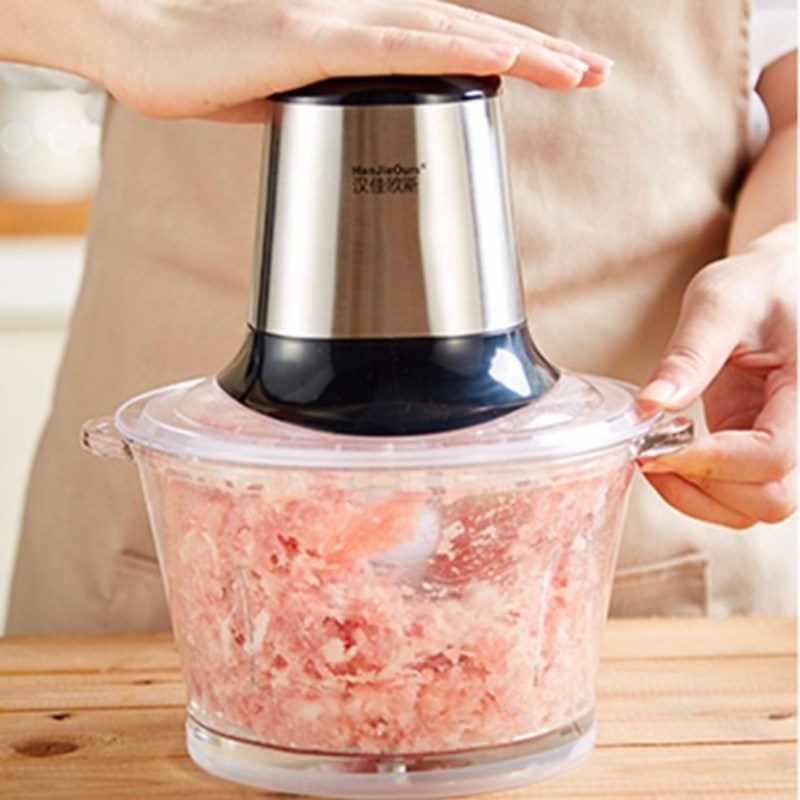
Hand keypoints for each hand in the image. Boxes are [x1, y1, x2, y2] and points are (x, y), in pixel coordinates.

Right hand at [93, 0, 612, 120]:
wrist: (139, 47)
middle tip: (592, 74)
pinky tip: (501, 58)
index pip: (443, 44)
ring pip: (446, 33)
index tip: (549, 76)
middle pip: (463, 32)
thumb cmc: (201, 71)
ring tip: (576, 72)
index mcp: (351, 36)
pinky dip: (454, 51)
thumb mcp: (282, 97)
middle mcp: (354, 19)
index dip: (500, 58)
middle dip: (535, 57)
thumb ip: (328, 106)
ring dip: (517, 53)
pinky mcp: (309, 40)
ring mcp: (335, 24)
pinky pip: (397, 45)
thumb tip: (357, 126)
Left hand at [638, 223, 796, 528]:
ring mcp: (788, 446)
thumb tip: (649, 405)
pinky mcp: (762, 451)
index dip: (709, 463)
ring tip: (654, 455)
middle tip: (649, 453)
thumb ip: (690, 355)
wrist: (786, 284)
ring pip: (754, 508)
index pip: (771, 457)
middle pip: (770, 500)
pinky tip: (667, 455)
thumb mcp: (721, 303)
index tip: (652, 447)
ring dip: (697, 496)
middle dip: (702, 488)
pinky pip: (739, 494)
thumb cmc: (761, 286)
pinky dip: (700, 490)